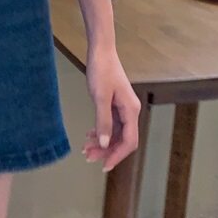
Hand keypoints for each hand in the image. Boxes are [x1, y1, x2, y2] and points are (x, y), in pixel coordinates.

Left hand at [83, 44, 141, 171]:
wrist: (100, 51)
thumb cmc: (101, 70)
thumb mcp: (100, 97)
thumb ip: (103, 121)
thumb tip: (105, 144)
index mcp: (131, 111)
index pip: (129, 142)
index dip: (117, 155)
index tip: (104, 166)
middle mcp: (130, 111)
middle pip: (122, 139)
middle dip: (106, 150)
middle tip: (88, 157)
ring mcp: (123, 107)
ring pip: (115, 132)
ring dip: (102, 142)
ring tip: (85, 149)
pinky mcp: (115, 103)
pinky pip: (111, 123)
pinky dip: (101, 131)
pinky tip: (90, 135)